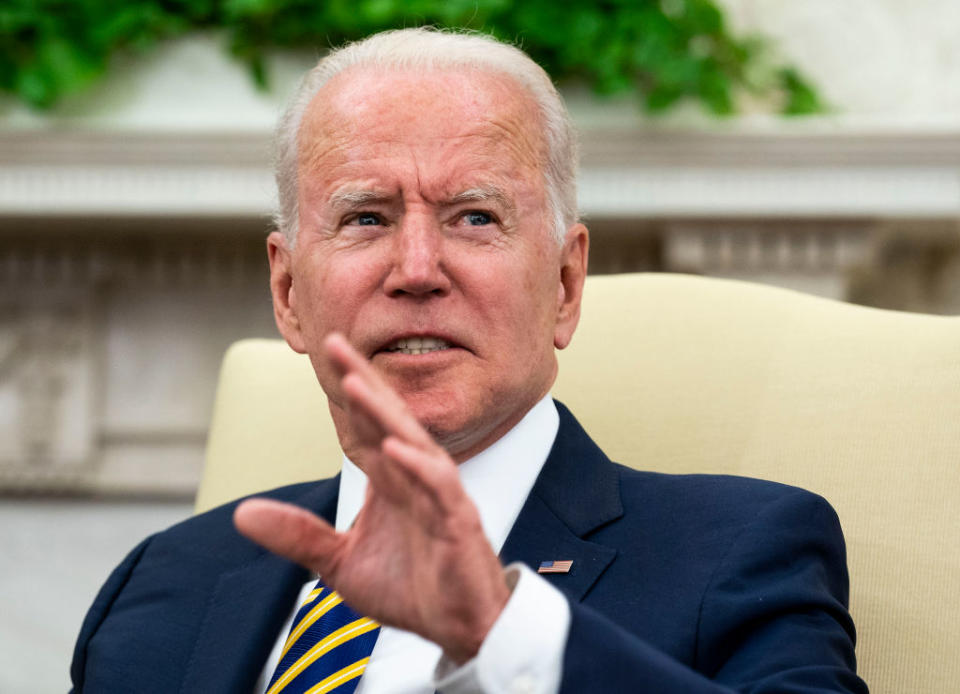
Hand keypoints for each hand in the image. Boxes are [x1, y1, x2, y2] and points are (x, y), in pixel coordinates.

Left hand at [234, 333, 509, 663]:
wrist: (457, 627)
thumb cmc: (410, 589)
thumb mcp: (338, 563)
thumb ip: (297, 536)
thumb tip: (242, 514)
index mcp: (390, 482)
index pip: (364, 426)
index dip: (344, 393)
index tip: (324, 355)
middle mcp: (414, 479)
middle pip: (386, 419)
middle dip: (361, 381)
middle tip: (335, 344)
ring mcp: (439, 497)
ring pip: (412, 442)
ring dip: (384, 413)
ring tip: (355, 384)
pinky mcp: (458, 522)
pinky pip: (440, 487)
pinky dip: (418, 466)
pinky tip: (395, 448)